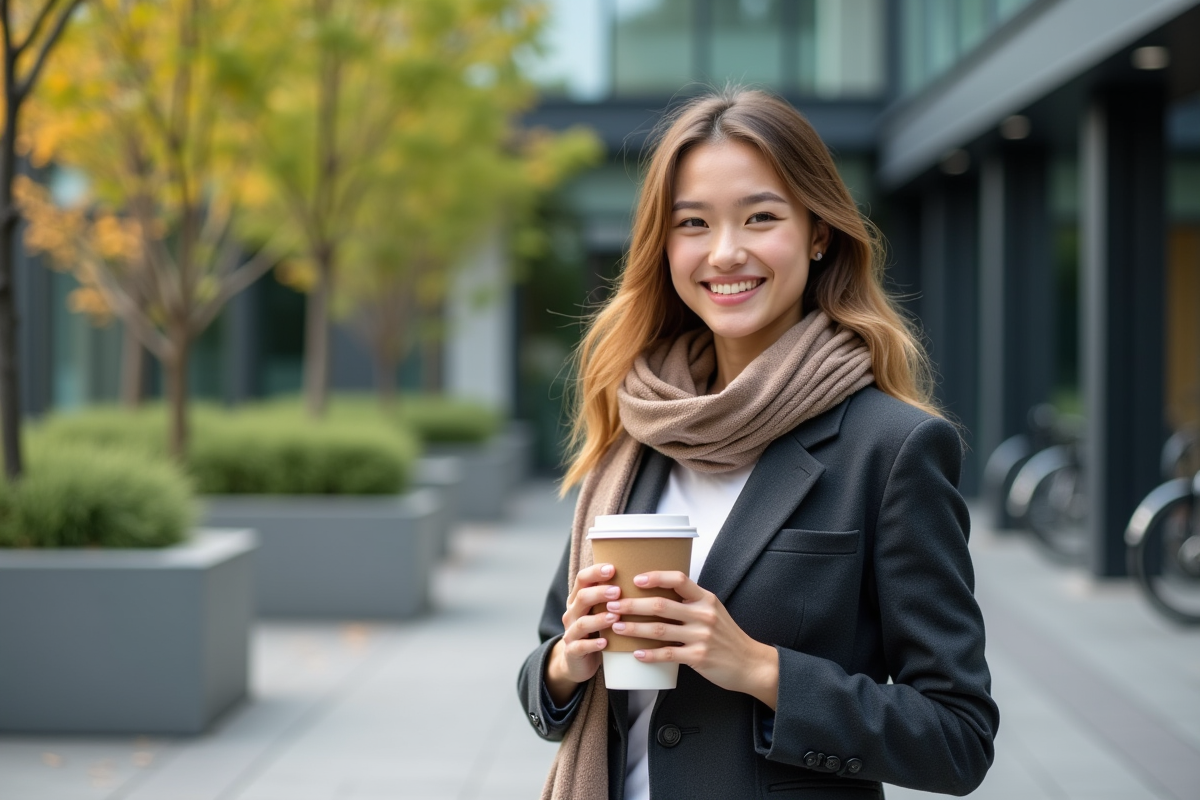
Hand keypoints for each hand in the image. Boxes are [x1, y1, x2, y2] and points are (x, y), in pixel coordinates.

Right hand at [545, 562, 620, 704]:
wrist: (576, 660)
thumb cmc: (596, 630)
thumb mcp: (601, 611)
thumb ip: (613, 597)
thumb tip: (646, 578)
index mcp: (579, 599)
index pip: (582, 579)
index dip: (595, 572)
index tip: (613, 568)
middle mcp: (572, 613)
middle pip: (582, 597)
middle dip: (600, 593)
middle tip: (618, 591)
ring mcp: (571, 632)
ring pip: (582, 622)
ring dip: (599, 618)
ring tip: (615, 616)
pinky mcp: (572, 651)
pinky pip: (580, 646)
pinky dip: (593, 644)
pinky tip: (606, 642)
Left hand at [605, 571, 779, 708]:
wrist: (750, 664)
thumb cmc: (728, 638)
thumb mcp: (714, 611)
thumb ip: (692, 602)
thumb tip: (660, 594)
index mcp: (706, 599)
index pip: (678, 579)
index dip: (655, 577)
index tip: (635, 579)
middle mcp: (704, 614)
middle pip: (662, 604)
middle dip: (633, 604)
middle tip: (613, 605)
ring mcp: (701, 636)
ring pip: (660, 629)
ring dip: (635, 628)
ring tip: (618, 626)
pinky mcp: (699, 657)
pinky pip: (668, 654)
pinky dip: (650, 654)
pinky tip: (636, 653)